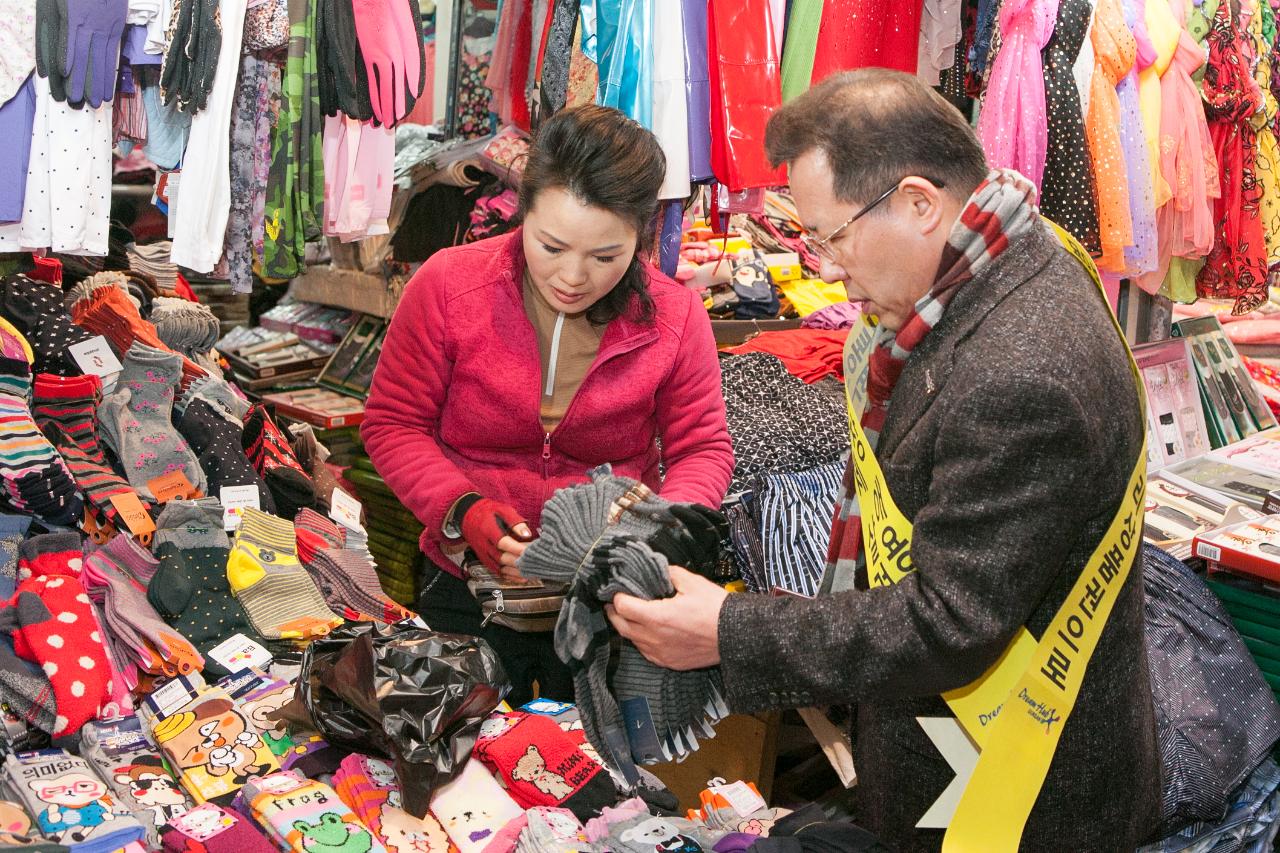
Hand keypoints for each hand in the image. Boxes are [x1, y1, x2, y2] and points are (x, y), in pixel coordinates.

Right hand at [460, 497, 532, 575]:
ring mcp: (483, 554)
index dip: (518, 549)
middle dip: (520, 562)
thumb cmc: (488, 511)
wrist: (468, 516)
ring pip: (500, 568)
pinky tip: (521, 577)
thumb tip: (527, 534)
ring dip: (516, 572)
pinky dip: (509, 576)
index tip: (532, 551)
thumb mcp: (502, 510)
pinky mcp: (485, 560)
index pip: (503, 543)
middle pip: (502, 558)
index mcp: (488, 530)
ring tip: (532, 574)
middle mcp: (484, 545)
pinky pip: (497, 572)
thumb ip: (515, 522)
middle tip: (535, 563)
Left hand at [607, 566, 727, 669]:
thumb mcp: (692, 582)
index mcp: (656, 616)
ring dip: (629, 628)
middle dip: (615, 613)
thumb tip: (658, 569)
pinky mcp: (670, 662)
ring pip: (633, 641)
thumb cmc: (715, 609)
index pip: (622, 607)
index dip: (617, 597)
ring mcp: (661, 653)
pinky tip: (648, 633)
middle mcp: (654, 638)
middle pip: (621, 626)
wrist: (735, 635)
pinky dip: (643, 642)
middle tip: (614, 604)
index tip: (618, 591)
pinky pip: (647, 653)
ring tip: (631, 616)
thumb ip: (669, 573)